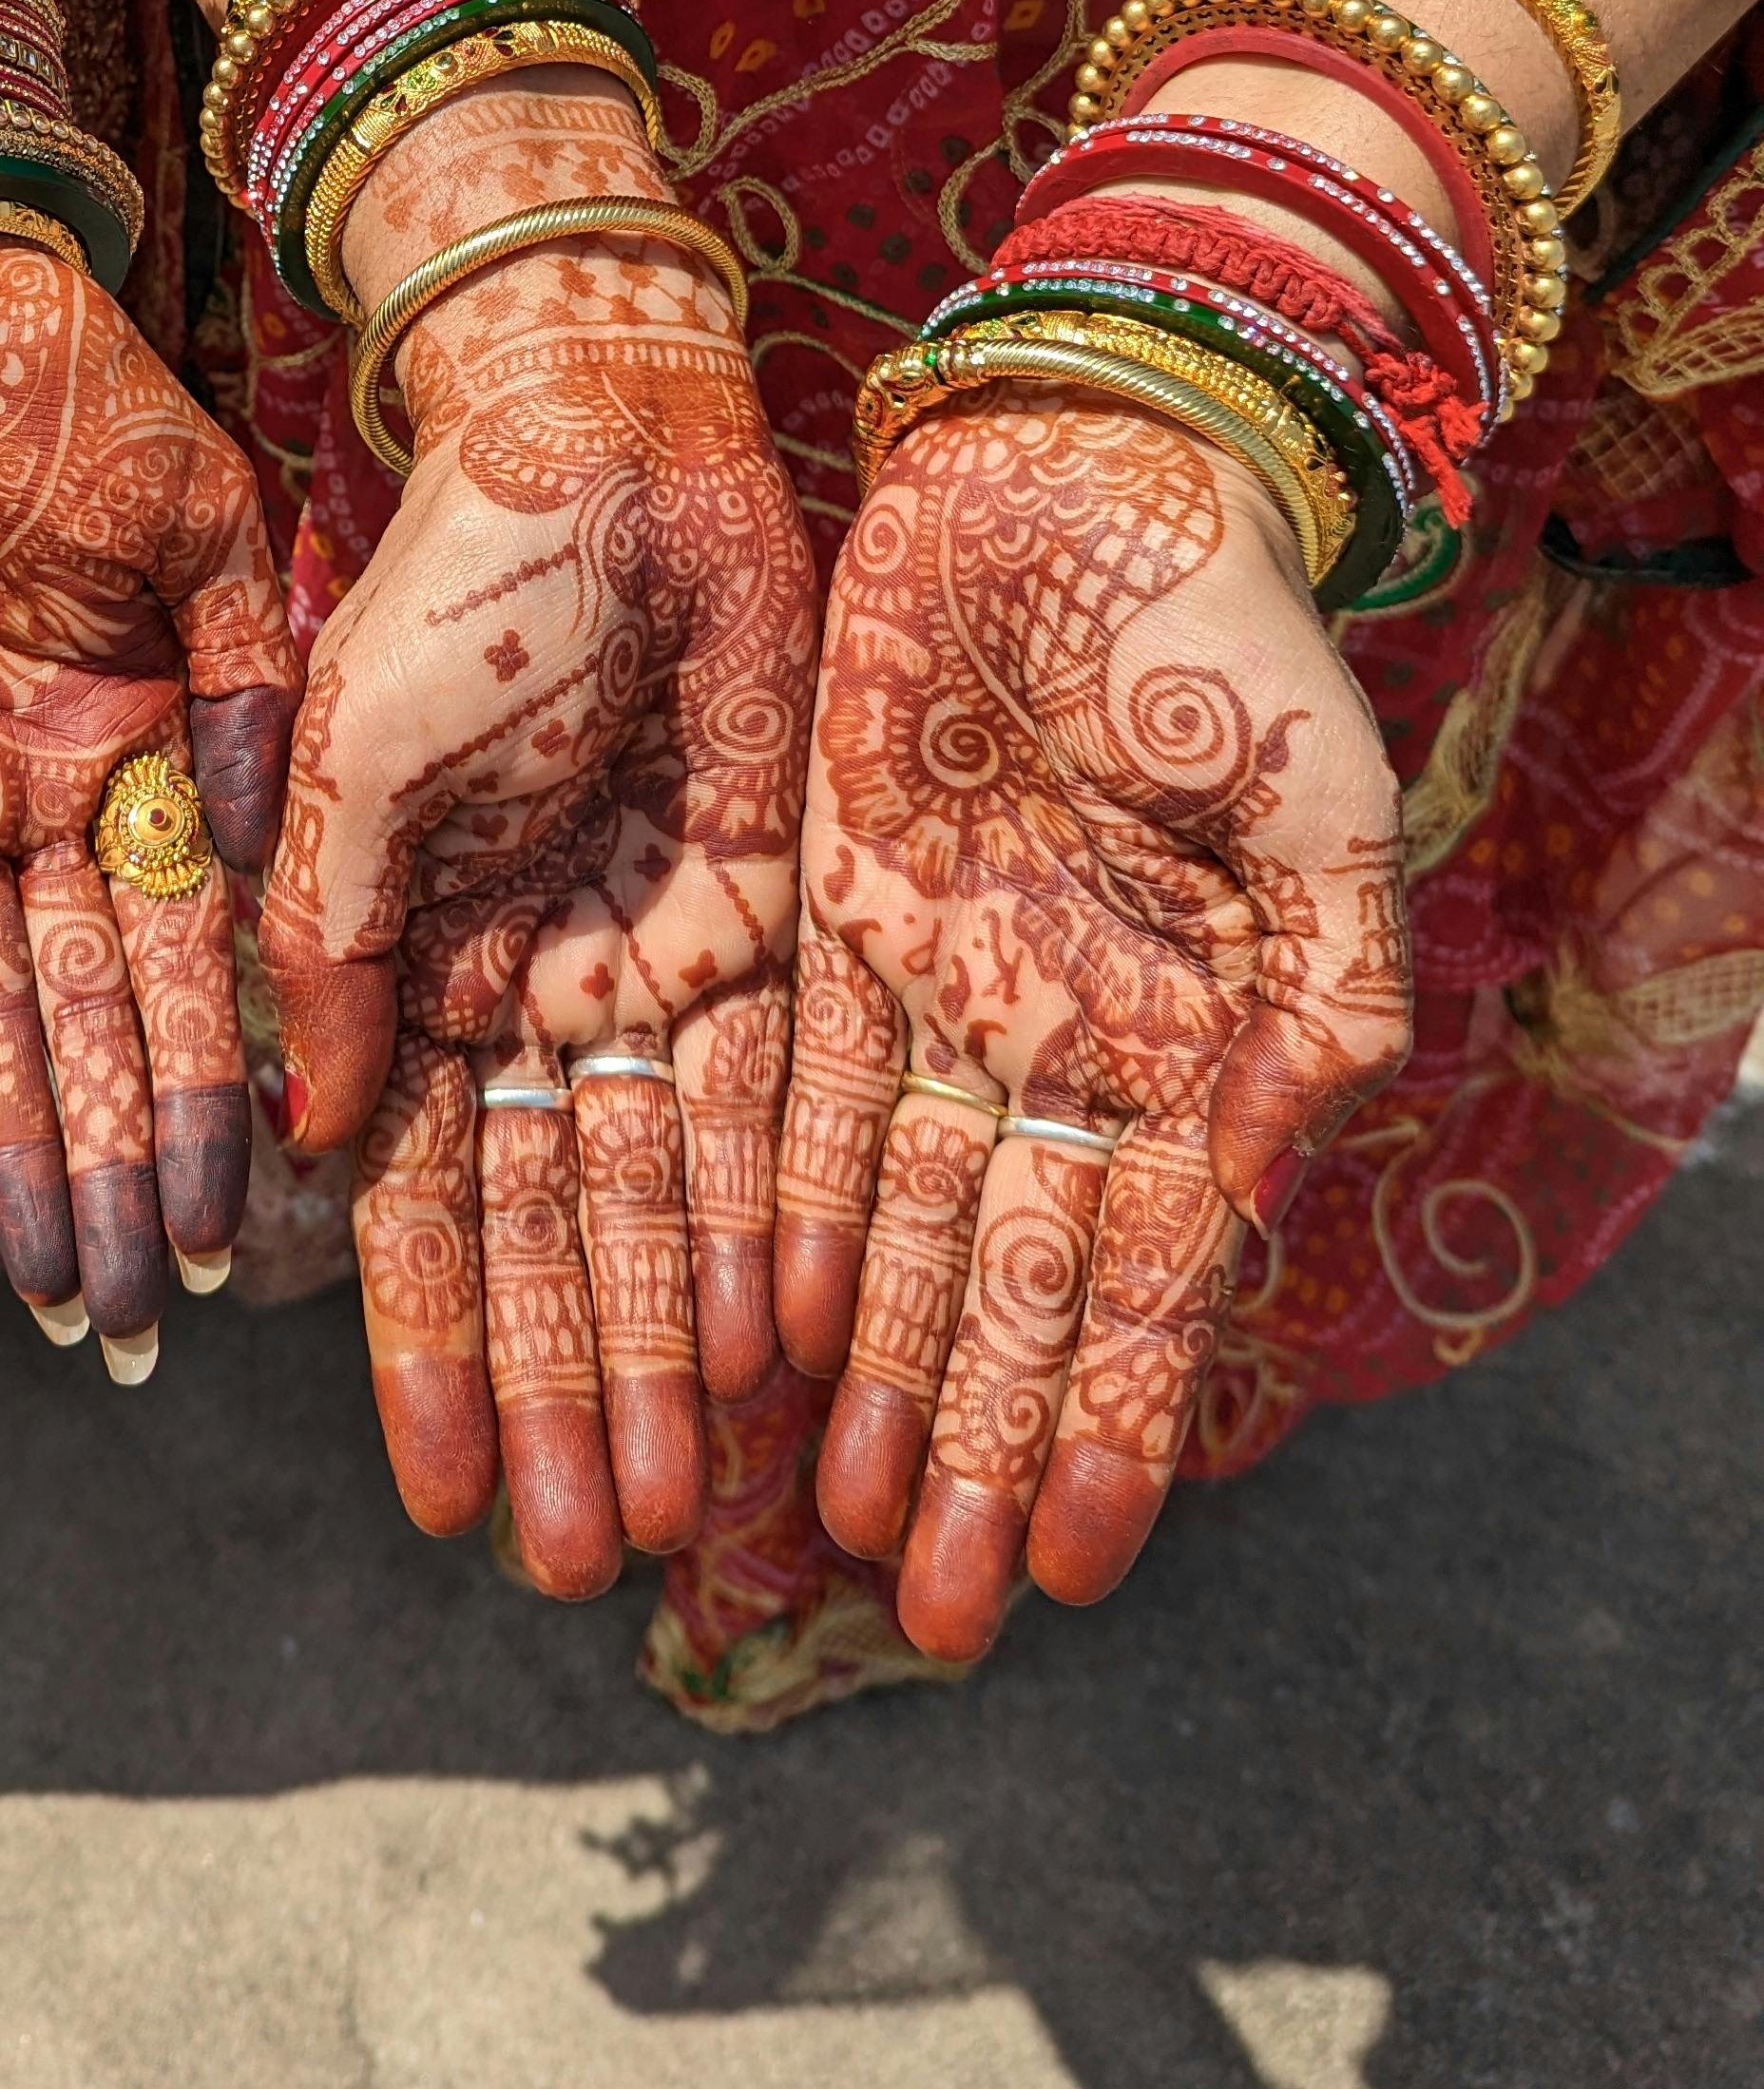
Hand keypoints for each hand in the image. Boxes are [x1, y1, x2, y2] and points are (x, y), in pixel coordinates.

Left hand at [0, 232, 299, 1365]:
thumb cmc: (72, 377)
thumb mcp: (202, 513)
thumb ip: (249, 673)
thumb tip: (264, 848)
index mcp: (141, 745)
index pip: (179, 956)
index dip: (197, 1091)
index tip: (226, 1219)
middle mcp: (35, 795)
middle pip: (72, 1014)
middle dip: (100, 1165)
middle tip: (123, 1317)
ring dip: (1, 1140)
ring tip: (36, 1279)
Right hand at [259, 84, 814, 1595]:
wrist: (611, 434)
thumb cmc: (457, 575)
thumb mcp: (354, 754)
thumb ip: (328, 943)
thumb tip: (290, 1146)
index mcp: (413, 957)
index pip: (416, 1194)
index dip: (429, 1349)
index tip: (447, 1501)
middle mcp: (530, 984)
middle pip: (549, 1230)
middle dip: (565, 1396)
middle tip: (589, 1570)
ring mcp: (650, 957)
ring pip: (660, 1197)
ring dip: (659, 1353)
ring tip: (677, 1517)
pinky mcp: (767, 913)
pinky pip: (770, 1101)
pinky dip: (763, 1222)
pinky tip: (770, 1354)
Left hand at [778, 390, 1411, 1657]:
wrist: (1084, 477)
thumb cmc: (1232, 634)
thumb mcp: (1323, 815)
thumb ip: (1319, 1005)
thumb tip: (1269, 1176)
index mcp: (1189, 1041)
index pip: (1139, 1275)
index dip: (1103, 1420)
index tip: (1073, 1571)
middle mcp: (1055, 1043)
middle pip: (999, 1284)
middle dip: (968, 1446)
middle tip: (929, 1611)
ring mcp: (938, 985)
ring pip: (888, 1220)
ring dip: (866, 1370)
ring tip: (832, 1522)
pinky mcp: (829, 909)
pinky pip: (801, 1092)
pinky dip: (783, 1209)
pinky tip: (764, 1333)